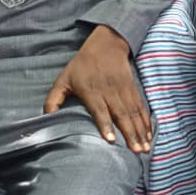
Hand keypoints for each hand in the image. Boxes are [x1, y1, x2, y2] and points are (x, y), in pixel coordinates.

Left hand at [44, 25, 152, 152]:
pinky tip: (149, 133)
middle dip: (130, 133)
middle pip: (121, 114)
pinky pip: (141, 107)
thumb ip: (53, 99)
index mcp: (92, 91)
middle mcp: (110, 92)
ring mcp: (124, 90)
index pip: (100, 110)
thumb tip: (46, 118)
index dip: (106, 125)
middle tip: (136, 151)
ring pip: (133, 113)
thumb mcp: (63, 80)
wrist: (107, 44)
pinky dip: (146, 121)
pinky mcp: (133, 89)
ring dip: (141, 131)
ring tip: (145, 147)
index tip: (112, 140)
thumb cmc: (82, 65)